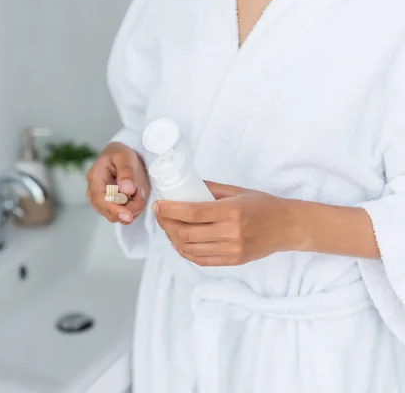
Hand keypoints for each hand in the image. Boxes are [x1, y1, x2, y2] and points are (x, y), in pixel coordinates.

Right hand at [86, 142, 150, 223]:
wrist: (122, 158)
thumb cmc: (120, 154)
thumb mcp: (124, 156)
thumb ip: (126, 172)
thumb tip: (127, 190)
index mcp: (95, 179)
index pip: (100, 200)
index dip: (113, 209)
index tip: (128, 215)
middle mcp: (95, 193)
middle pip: (108, 212)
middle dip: (128, 207)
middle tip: (140, 191)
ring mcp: (103, 202)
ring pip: (116, 216)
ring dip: (132, 208)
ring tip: (138, 191)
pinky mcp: (113, 207)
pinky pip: (123, 216)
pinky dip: (133, 210)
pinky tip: (137, 196)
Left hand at [154, 181, 296, 265]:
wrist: (288, 227)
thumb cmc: (262, 205)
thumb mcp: (237, 191)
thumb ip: (210, 189)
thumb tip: (183, 185)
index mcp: (232, 211)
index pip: (192, 213)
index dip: (170, 210)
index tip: (158, 205)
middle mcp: (232, 232)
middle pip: (187, 233)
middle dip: (166, 224)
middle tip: (160, 215)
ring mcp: (233, 250)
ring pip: (191, 249)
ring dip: (173, 239)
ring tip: (167, 228)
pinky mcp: (234, 261)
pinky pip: (202, 260)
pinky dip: (185, 252)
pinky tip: (179, 243)